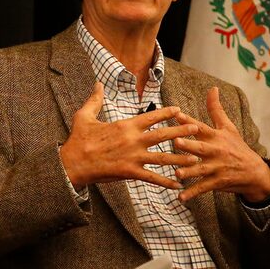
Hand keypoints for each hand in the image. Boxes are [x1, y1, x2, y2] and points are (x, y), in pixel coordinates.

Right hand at [59, 82, 198, 189]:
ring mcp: (133, 157)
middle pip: (163, 134)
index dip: (167, 113)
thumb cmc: (78, 140)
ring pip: (163, 157)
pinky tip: (177, 185)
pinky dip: (166, 182)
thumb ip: (95, 100)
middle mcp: (134, 140)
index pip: (152, 116)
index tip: (179, 110)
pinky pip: (152, 178)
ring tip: (195, 158)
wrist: (72, 163)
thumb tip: (98, 83)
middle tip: (197, 129)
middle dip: (181, 131)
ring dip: (180, 158)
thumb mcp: (84, 116)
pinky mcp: (130, 172)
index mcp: (126, 125)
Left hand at [173, 87, 269, 202]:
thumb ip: (216, 109)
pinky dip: (192, 193)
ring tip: (177, 173)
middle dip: (189, 145)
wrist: (255, 172)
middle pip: (200, 147)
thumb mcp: (228, 127)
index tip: (176, 114)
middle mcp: (216, 151)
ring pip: (201, 169)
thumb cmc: (236, 146)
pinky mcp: (218, 182)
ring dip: (189, 171)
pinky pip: (203, 188)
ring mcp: (217, 167)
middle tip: (176, 141)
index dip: (189, 121)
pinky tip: (180, 198)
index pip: (201, 127)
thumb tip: (212, 88)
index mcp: (216, 136)